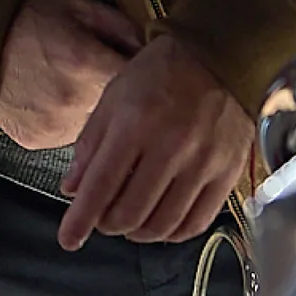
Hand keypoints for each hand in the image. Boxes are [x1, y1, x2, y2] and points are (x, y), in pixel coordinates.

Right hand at [0, 0, 143, 149]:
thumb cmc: (27, 18)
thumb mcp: (78, 6)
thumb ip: (122, 27)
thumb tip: (153, 50)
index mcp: (86, 63)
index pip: (141, 85)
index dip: (150, 79)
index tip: (151, 74)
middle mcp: (72, 102)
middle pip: (124, 114)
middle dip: (127, 100)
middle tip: (115, 79)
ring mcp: (54, 126)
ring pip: (99, 130)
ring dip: (100, 114)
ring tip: (84, 88)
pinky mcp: (38, 141)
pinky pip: (72, 137)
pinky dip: (74, 123)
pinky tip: (62, 101)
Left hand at [58, 28, 252, 250]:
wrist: (220, 57)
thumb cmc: (161, 73)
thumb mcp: (114, 97)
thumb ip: (91, 145)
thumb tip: (72, 190)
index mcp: (135, 124)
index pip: (100, 186)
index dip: (80, 220)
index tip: (69, 239)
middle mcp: (170, 147)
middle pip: (130, 213)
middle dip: (107, 224)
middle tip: (102, 218)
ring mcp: (202, 163)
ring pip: (162, 224)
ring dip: (137, 232)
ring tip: (129, 221)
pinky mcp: (227, 174)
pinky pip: (196, 222)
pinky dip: (172, 233)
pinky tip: (161, 223)